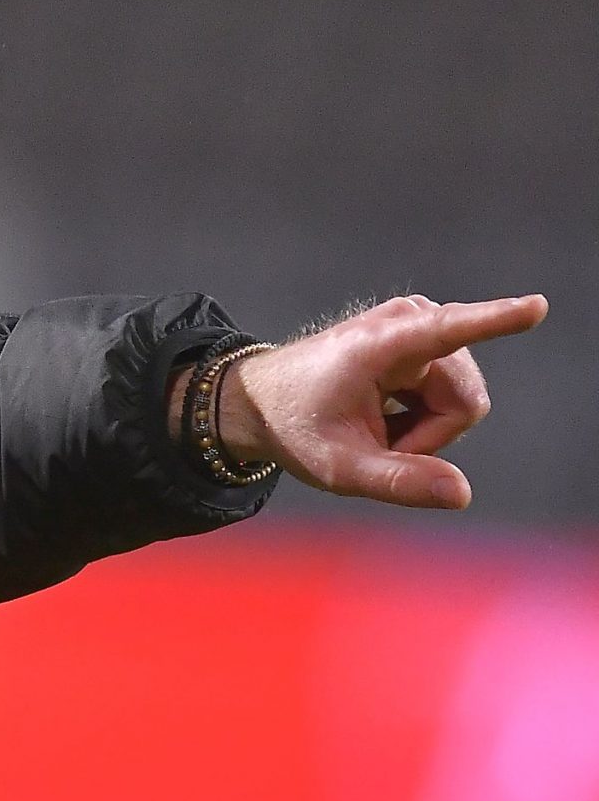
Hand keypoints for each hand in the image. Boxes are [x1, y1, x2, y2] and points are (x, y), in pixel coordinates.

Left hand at [199, 294, 548, 508]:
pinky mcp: (428, 333)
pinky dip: (423, 416)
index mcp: (381, 346)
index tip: (537, 306)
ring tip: (376, 424)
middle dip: (430, 436)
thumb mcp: (339, 468)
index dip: (496, 321)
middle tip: (376, 440)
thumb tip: (461, 494)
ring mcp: (420, 324)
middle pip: (466, 402)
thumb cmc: (297, 429)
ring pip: (463, 402)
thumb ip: (399, 481)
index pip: (449, 331)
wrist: (263, 401)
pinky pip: (454, 394)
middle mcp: (408, 322)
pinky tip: (385, 412)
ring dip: (425, 428)